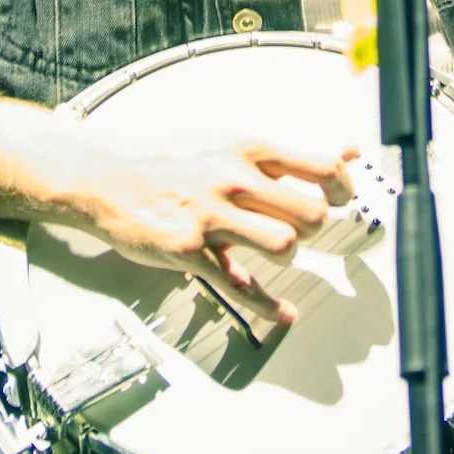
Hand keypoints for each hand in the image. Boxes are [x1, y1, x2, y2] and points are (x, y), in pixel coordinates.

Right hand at [61, 135, 358, 324]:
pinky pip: (242, 286)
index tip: (342, 198)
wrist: (105, 176)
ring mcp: (211, 216)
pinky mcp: (191, 251)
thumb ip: (288, 152)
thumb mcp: (227, 140)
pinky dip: (269, 307)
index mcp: (247, 148)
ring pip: (283, 246)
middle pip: (310, 213)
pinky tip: (282, 312)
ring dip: (289, 255)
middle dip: (316, 227)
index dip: (343, 189)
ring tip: (276, 251)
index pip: (322, 167)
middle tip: (306, 228)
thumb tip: (348, 150)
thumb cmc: (167, 158)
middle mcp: (234, 179)